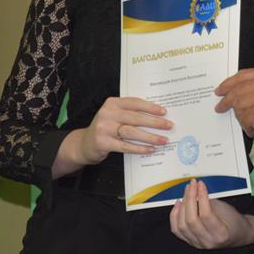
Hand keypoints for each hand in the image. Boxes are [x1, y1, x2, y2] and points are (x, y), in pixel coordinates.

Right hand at [56, 96, 171, 174]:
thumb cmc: (106, 128)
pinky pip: (125, 146)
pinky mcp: (103, 142)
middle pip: (136, 118)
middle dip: (155, 122)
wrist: (84, 144)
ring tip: (163, 140)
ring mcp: (104, 128)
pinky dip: (140, 148)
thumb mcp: (115, 115)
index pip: (135, 103)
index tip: (164, 112)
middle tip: (169, 126)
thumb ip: (131, 113)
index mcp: (112, 103)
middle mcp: (107, 113)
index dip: (151, 107)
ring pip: (132, 132)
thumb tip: (158, 116)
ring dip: (150, 137)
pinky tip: (150, 149)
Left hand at [169, 179, 253, 248]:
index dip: (202, 197)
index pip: (206, 215)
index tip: (201, 185)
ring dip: (182, 206)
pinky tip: (178, 205)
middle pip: (191, 220)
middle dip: (190, 199)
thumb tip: (195, 190)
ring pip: (181, 225)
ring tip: (186, 193)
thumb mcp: (226, 209)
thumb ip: (209, 201)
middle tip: (192, 186)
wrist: (236, 233)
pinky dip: (175, 216)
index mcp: (221, 234)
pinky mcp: (190, 241)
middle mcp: (208, 241)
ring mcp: (197, 243)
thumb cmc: (233, 221)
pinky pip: (176, 230)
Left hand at [214, 68, 253, 152]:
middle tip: (220, 106)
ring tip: (248, 123)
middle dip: (227, 99)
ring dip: (241, 117)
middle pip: (237, 90)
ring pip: (239, 106)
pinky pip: (244, 120)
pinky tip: (253, 130)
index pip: (244, 75)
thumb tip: (240, 92)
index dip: (229, 83)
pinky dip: (247, 126)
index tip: (221, 89)